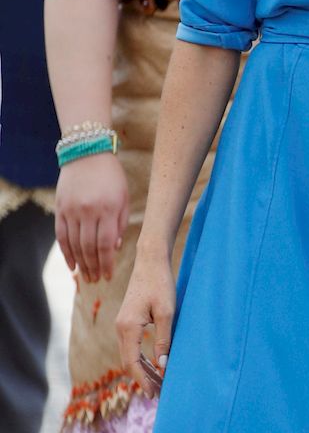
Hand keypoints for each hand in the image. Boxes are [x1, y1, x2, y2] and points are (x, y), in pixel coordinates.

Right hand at [55, 151, 129, 283]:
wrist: (86, 153)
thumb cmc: (111, 176)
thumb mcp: (123, 197)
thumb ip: (120, 223)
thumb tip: (115, 248)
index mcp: (108, 209)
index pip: (106, 244)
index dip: (107, 263)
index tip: (108, 276)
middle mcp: (88, 211)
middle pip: (89, 248)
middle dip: (93, 267)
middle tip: (96, 280)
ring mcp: (72, 210)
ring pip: (74, 244)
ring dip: (80, 264)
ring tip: (86, 277)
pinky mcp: (60, 208)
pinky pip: (61, 235)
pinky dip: (66, 252)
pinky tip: (72, 265)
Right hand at [116, 246, 175, 388]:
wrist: (150, 261)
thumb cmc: (161, 284)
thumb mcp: (167, 313)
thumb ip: (163, 340)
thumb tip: (162, 366)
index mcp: (128, 327)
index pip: (132, 363)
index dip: (143, 380)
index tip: (153, 394)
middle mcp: (120, 328)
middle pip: (128, 362)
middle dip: (142, 379)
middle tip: (158, 395)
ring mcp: (122, 324)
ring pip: (129, 355)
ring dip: (142, 370)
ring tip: (158, 384)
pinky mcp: (127, 321)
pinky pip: (131, 347)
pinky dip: (140, 359)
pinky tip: (153, 366)